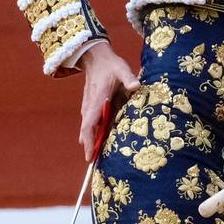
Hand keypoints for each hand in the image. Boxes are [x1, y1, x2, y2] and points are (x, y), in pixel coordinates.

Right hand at [79, 41, 138, 161]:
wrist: (96, 58)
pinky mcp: (91, 106)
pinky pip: (92, 124)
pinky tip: (102, 142)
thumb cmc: (111, 65)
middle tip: (96, 166)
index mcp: (96, 102)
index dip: (88, 142)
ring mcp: (88, 107)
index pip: (88, 127)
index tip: (89, 157)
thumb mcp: (122, 70)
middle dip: (90, 148)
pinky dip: (94, 134)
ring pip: (89, 129)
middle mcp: (89, 108)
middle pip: (87, 132)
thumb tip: (136, 85)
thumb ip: (129, 78)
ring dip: (92, 142)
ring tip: (98, 159)